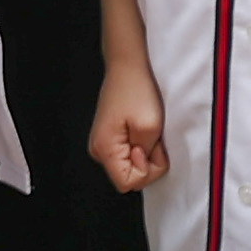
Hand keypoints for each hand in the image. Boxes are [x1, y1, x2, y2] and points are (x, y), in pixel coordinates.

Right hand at [91, 58, 166, 191]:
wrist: (126, 67)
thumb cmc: (136, 90)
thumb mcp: (150, 127)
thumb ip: (147, 156)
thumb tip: (142, 166)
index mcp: (104, 149)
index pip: (127, 183)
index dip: (146, 171)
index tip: (150, 147)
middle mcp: (98, 149)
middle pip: (127, 176)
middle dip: (147, 162)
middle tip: (152, 138)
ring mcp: (102, 143)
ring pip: (128, 166)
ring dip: (144, 153)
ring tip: (146, 131)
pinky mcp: (108, 137)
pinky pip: (126, 154)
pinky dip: (139, 146)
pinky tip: (141, 130)